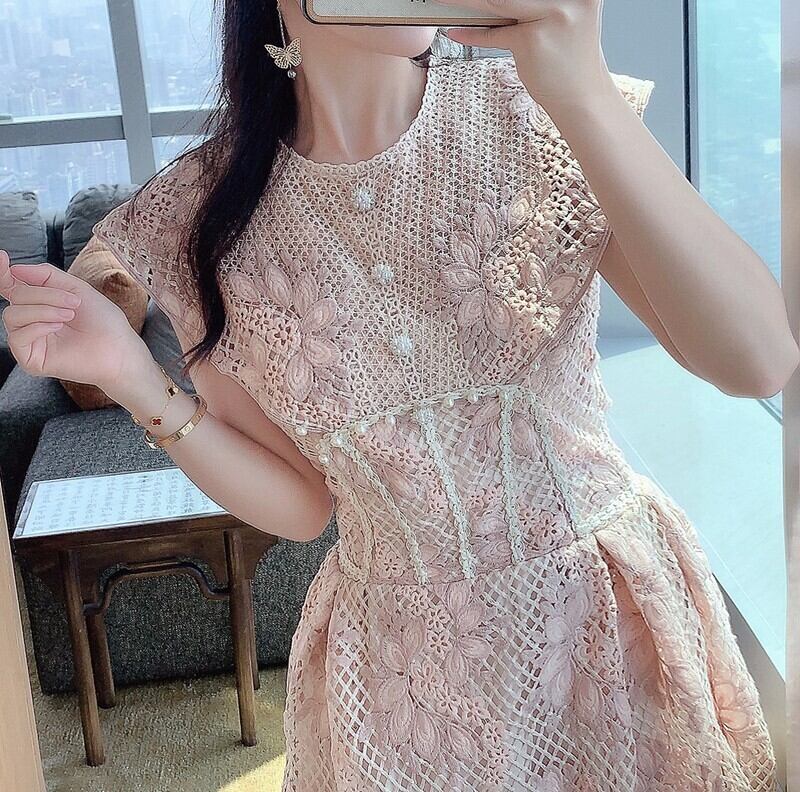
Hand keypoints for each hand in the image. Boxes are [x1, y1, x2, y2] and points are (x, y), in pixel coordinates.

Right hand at [0, 248, 150, 390]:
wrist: (118, 347)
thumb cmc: (103, 321)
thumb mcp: (76, 288)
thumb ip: (45, 275)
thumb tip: (14, 269)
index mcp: (39, 304)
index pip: (11, 286)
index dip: (3, 273)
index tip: (3, 258)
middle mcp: (30, 321)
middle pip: (15, 296)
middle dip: (44, 295)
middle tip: (73, 303)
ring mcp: (29, 341)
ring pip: (12, 315)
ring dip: (43, 310)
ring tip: (69, 315)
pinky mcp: (30, 359)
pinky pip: (17, 337)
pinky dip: (38, 327)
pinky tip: (58, 328)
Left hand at [440, 0, 614, 113]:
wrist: (582, 97)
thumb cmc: (568, 58)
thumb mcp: (559, 16)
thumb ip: (534, 4)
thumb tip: (488, 2)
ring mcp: (551, 16)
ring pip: (498, 2)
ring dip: (467, 2)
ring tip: (445, 1)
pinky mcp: (532, 41)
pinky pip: (494, 33)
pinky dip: (472, 33)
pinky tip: (455, 31)